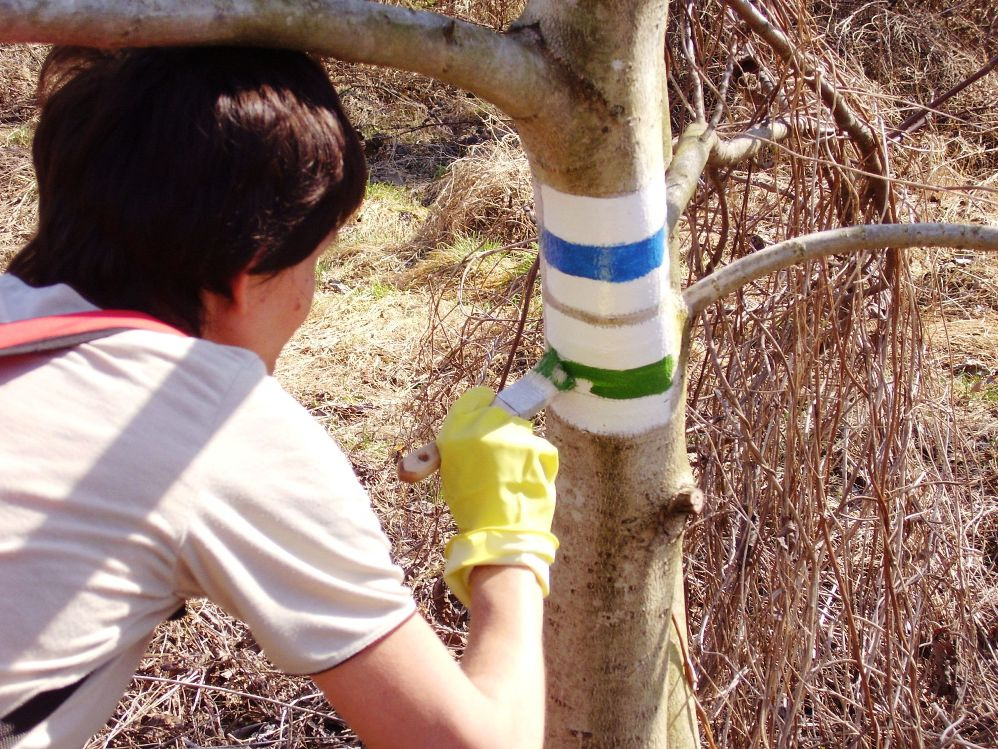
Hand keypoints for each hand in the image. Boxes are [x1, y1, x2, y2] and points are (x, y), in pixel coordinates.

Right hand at [436, 387, 558, 606]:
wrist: (499, 532)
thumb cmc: (470, 506)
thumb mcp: (449, 474)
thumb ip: (436, 457)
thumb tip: (405, 469)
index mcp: (460, 429)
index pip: (475, 398)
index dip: (481, 408)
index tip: (485, 417)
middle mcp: (488, 425)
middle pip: (501, 414)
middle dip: (501, 433)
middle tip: (497, 460)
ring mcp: (516, 435)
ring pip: (521, 432)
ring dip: (519, 448)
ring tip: (511, 475)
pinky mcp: (539, 447)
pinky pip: (539, 448)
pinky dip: (535, 462)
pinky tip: (526, 479)